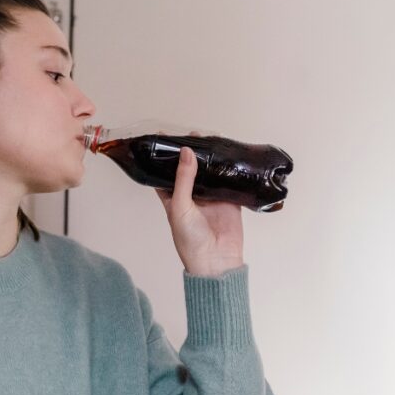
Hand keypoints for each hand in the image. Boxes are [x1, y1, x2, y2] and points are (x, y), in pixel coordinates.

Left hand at [156, 147, 243, 276]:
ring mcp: (211, 198)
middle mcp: (192, 196)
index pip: (165, 173)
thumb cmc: (190, 241)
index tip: (164, 137)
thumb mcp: (180, 207)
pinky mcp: (229, 201)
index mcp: (173, 198)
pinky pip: (229, 181)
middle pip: (190, 169)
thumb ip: (183, 179)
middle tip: (194, 134)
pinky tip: (230, 154)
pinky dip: (229, 169)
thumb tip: (186, 152)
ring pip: (210, 172)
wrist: (215, 261)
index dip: (164, 157)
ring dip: (211, 158)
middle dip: (192, 153)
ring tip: (211, 138)